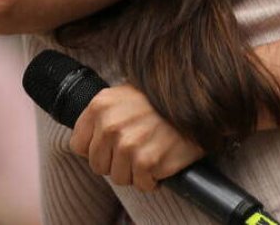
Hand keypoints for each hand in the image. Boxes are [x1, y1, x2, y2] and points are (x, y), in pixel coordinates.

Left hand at [69, 85, 202, 191]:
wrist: (200, 100)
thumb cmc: (163, 100)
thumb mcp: (126, 94)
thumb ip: (103, 114)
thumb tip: (86, 141)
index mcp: (100, 105)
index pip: (78, 146)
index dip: (97, 148)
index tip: (114, 144)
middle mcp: (110, 125)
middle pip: (98, 165)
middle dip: (117, 162)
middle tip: (138, 148)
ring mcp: (129, 144)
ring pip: (119, 178)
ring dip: (136, 172)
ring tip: (151, 152)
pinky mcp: (147, 161)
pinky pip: (142, 184)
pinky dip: (154, 179)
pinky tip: (163, 160)